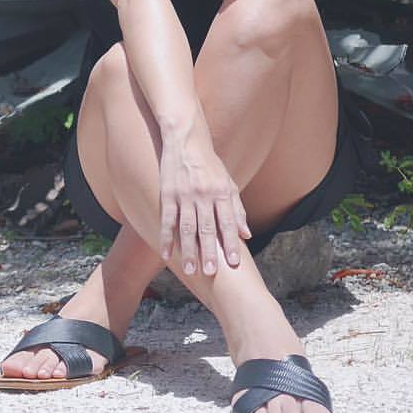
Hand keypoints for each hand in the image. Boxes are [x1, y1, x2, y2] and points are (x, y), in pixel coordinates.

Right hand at [158, 122, 249, 276]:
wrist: (187, 139)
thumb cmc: (210, 164)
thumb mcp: (228, 182)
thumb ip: (237, 209)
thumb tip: (246, 234)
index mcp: (222, 192)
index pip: (228, 222)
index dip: (231, 243)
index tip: (234, 263)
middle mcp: (204, 194)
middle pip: (207, 228)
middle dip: (209, 252)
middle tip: (211, 273)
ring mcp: (184, 194)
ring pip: (187, 227)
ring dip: (189, 250)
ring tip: (190, 269)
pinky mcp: (168, 193)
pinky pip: (167, 219)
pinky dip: (166, 237)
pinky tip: (166, 254)